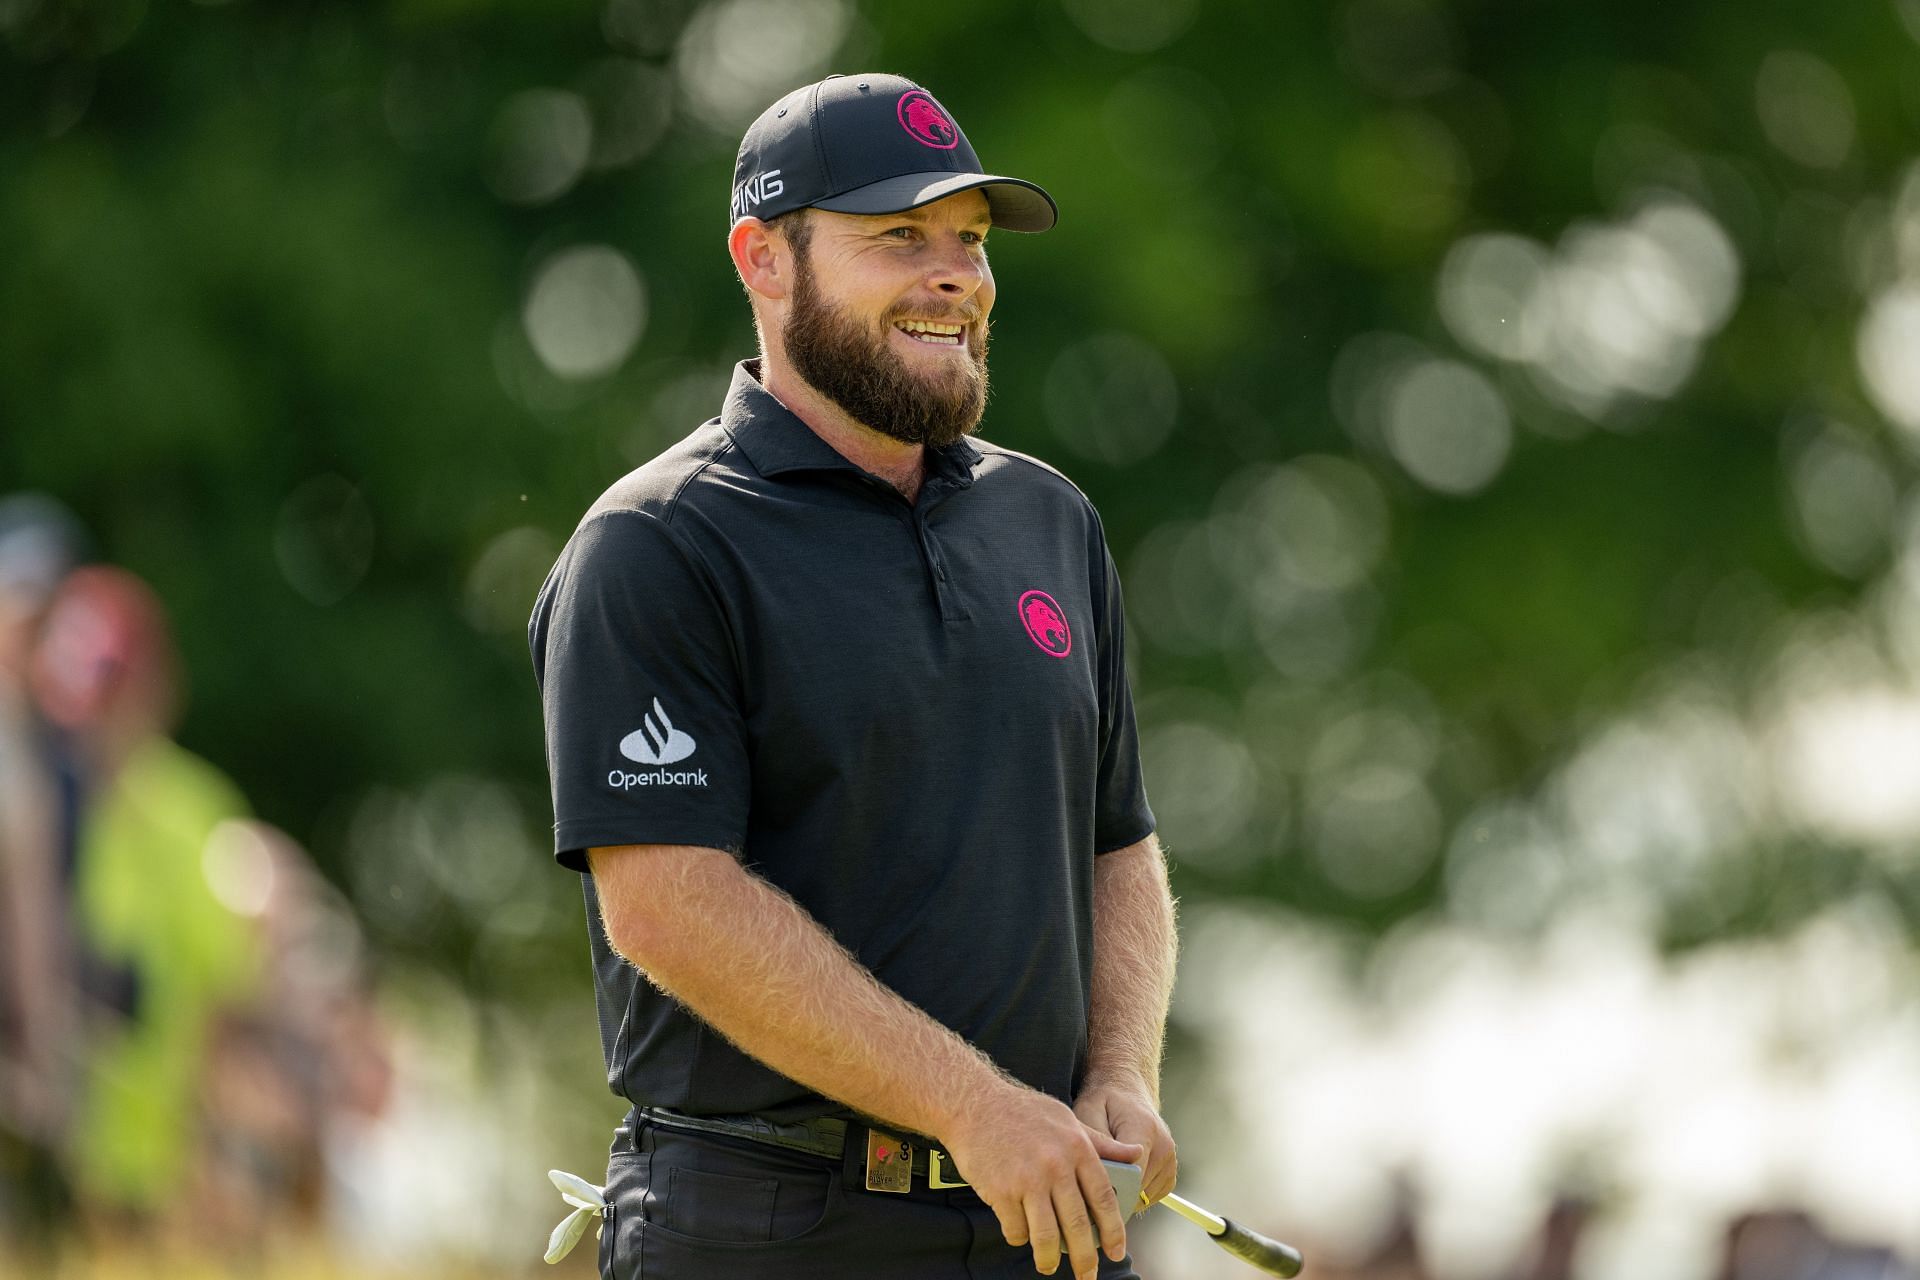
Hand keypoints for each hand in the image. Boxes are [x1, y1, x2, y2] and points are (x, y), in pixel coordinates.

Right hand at [945, 1081, 1144, 1279]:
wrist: (974, 1103)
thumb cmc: (1022, 1111)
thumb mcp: (1067, 1119)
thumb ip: (1101, 1143)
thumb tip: (1136, 1155)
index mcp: (1077, 1147)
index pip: (1103, 1198)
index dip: (1113, 1231)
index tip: (1116, 1252)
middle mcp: (1056, 1165)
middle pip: (1077, 1224)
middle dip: (1085, 1258)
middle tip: (1087, 1275)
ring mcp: (1027, 1180)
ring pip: (1046, 1236)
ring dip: (1048, 1258)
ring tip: (1048, 1265)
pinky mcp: (1000, 1192)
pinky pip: (1015, 1229)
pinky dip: (1018, 1237)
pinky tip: (1019, 1232)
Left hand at [1073, 1077, 1176, 1208]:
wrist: (1126, 1091)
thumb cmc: (1103, 1101)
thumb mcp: (1089, 1112)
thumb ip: (1096, 1143)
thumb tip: (1102, 1175)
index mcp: (1144, 1129)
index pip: (1131, 1175)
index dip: (1107, 1187)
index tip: (1088, 1189)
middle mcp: (1164, 1146)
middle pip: (1136, 1190)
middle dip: (1113, 1192)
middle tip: (1091, 1183)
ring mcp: (1170, 1160)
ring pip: (1142, 1197)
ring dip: (1123, 1193)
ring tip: (1107, 1172)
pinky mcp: (1170, 1172)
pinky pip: (1149, 1197)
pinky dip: (1133, 1193)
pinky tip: (1121, 1175)